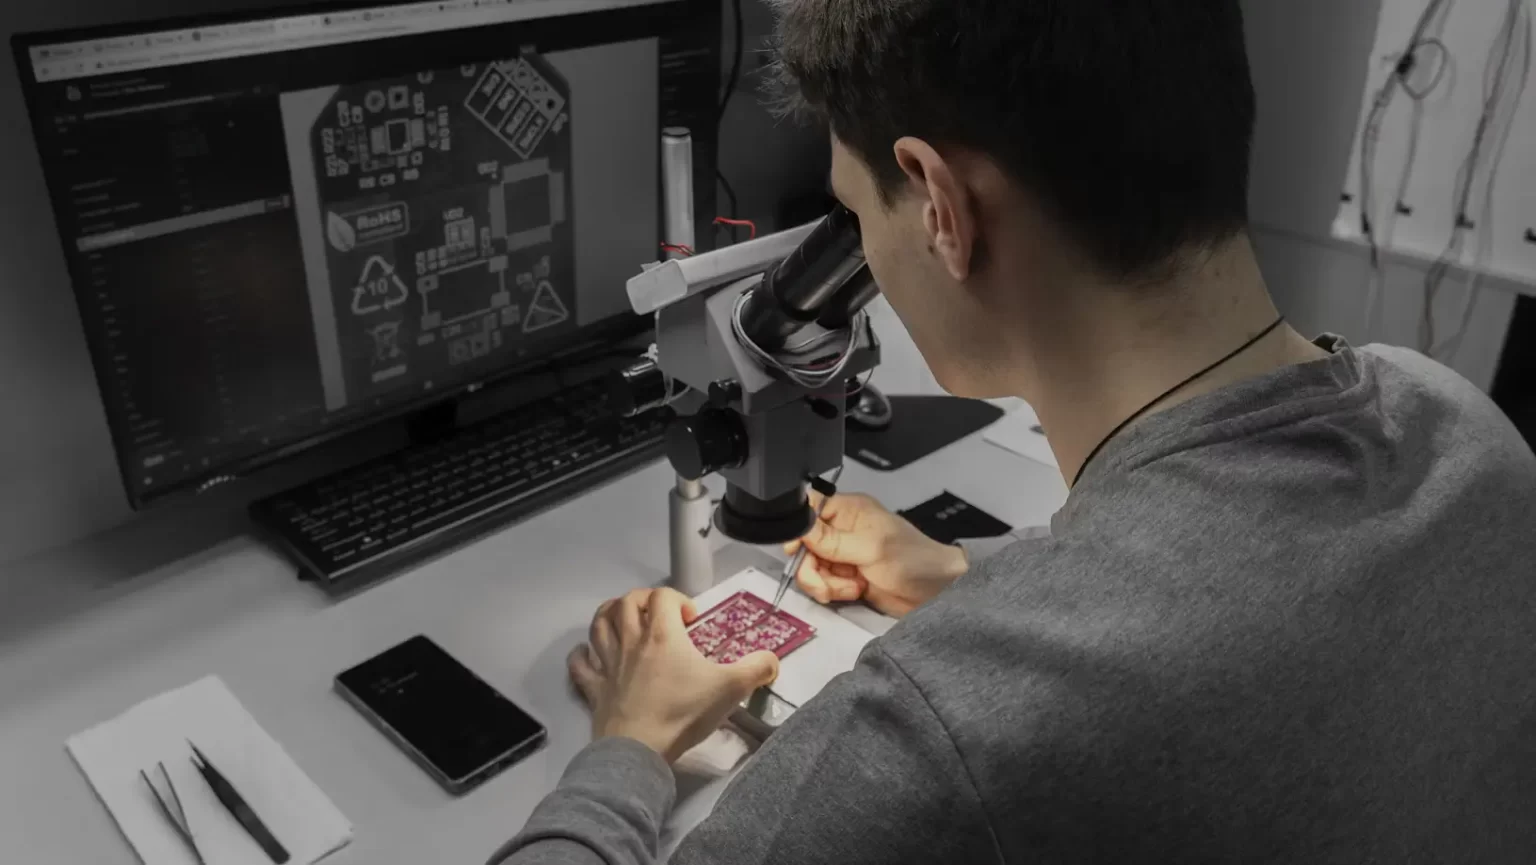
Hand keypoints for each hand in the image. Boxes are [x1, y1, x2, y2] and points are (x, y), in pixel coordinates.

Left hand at [569, 588, 779, 762]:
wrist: (639, 750)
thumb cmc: (682, 714)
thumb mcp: (730, 689)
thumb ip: (757, 669)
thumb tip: (773, 660)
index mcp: (662, 634)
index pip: (663, 596)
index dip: (677, 599)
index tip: (691, 619)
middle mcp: (631, 640)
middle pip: (627, 602)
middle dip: (643, 599)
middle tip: (658, 613)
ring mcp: (608, 663)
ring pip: (599, 624)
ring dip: (609, 614)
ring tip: (622, 618)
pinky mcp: (594, 687)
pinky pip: (579, 663)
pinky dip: (582, 654)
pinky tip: (588, 653)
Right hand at [785, 493, 968, 617]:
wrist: (935, 591)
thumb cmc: (914, 560)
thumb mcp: (870, 547)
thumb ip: (832, 540)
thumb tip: (800, 528)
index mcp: (849, 510)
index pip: (810, 509)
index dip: (799, 530)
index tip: (799, 550)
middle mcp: (842, 530)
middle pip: (805, 544)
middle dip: (812, 567)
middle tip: (826, 580)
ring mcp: (843, 555)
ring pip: (811, 568)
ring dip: (825, 582)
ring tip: (850, 586)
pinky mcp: (846, 577)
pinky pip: (823, 584)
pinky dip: (834, 591)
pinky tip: (854, 591)